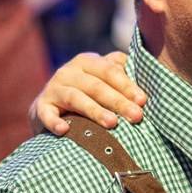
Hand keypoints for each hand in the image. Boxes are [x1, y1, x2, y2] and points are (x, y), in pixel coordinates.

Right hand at [30, 50, 144, 135]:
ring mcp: (53, 88)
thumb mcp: (101, 79)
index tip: (143, 100)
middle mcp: (69, 71)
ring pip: (76, 98)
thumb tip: (150, 78)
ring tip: (112, 124)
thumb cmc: (86, 93)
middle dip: (118, 101)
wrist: (48, 108)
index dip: (127, 84)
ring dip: (94, 111)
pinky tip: (65, 130)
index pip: (109, 70)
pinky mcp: (41, 106)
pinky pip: (47, 114)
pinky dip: (54, 122)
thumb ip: (121, 74)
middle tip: (137, 116)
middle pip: (96, 86)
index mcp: (87, 61)